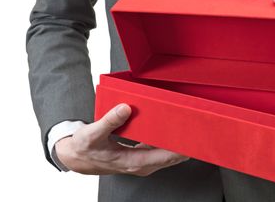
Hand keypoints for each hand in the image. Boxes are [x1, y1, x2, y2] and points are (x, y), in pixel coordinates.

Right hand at [55, 104, 188, 175]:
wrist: (76, 157)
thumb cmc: (84, 148)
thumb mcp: (92, 133)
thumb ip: (109, 121)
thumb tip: (125, 108)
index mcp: (132, 162)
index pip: (164, 157)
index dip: (181, 148)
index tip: (193, 138)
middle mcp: (140, 165)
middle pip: (171, 157)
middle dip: (185, 143)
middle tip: (199, 127)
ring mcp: (141, 162)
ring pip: (166, 154)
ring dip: (178, 142)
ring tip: (190, 125)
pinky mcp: (139, 156)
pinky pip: (159, 150)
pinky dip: (167, 140)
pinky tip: (171, 129)